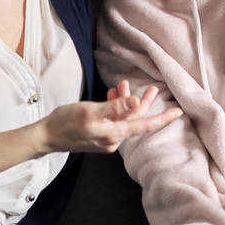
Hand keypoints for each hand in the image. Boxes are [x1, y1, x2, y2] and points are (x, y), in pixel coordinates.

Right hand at [39, 80, 182, 153]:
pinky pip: (114, 120)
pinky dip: (115, 107)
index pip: (145, 126)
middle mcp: (113, 140)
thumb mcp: (92, 111)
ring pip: (123, 118)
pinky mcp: (99, 136)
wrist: (45, 137)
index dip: (163, 118)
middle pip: (135, 120)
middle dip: (143, 103)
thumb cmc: (65, 122)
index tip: (178, 112)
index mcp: (114, 134)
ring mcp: (106, 139)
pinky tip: (112, 95)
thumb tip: (137, 102)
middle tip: (152, 88)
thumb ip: (116, 107)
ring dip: (126, 101)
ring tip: (124, 84)